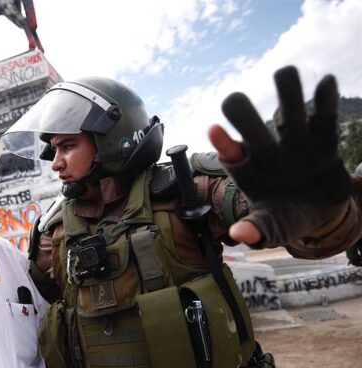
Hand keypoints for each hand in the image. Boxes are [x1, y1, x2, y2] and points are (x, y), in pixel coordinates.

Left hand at [210, 66, 350, 245]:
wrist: (321, 211)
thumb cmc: (286, 217)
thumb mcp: (273, 228)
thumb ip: (259, 231)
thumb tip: (240, 236)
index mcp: (250, 172)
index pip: (233, 156)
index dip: (224, 143)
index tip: (213, 128)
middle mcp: (268, 151)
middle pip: (251, 127)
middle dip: (242, 114)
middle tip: (233, 102)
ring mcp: (295, 142)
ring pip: (286, 112)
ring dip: (285, 91)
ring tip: (284, 73)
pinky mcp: (323, 137)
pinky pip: (324, 115)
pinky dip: (324, 99)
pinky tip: (325, 82)